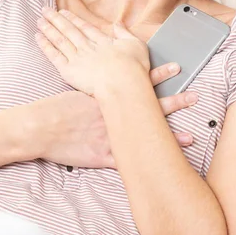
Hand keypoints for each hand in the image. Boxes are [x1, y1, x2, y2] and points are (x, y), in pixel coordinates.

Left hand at [36, 7, 148, 96]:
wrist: (122, 83)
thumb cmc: (133, 67)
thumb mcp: (136, 45)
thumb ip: (125, 33)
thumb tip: (118, 24)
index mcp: (102, 41)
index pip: (84, 27)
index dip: (73, 19)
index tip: (63, 12)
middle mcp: (87, 46)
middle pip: (69, 30)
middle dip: (56, 19)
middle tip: (45, 10)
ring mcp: (77, 58)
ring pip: (59, 40)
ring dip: (49, 29)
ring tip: (39, 20)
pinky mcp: (69, 71)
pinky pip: (54, 55)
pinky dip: (45, 45)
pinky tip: (38, 37)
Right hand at [36, 67, 197, 169]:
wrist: (41, 127)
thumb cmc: (57, 108)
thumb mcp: (78, 89)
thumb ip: (94, 85)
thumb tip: (105, 76)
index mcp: (108, 97)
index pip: (139, 84)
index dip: (159, 76)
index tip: (177, 67)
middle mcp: (115, 115)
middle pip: (149, 108)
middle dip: (174, 102)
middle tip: (195, 96)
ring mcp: (112, 136)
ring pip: (145, 136)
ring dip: (168, 137)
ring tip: (191, 137)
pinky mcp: (103, 156)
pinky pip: (128, 162)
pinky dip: (145, 165)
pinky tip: (161, 167)